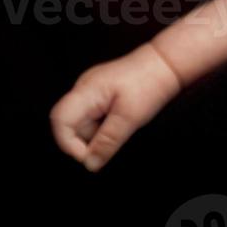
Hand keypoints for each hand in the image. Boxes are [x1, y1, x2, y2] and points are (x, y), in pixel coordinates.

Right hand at [49, 42, 183, 171]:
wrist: (167, 62)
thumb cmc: (151, 82)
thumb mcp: (130, 118)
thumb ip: (107, 142)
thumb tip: (90, 163)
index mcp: (86, 90)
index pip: (59, 120)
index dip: (69, 144)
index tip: (89, 157)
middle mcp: (83, 87)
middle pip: (70, 124)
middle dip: (88, 139)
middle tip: (113, 139)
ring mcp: (91, 88)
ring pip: (83, 122)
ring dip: (99, 132)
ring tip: (123, 123)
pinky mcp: (100, 92)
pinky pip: (93, 115)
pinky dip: (104, 124)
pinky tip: (121, 118)